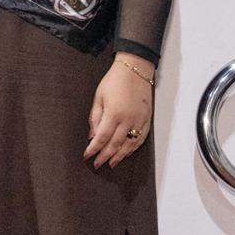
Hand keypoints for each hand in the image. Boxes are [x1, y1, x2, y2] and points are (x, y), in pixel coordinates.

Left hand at [84, 53, 153, 167]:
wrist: (135, 70)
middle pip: (115, 144)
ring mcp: (139, 120)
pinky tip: (127, 153)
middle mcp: (128, 120)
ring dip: (119, 156)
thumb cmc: (114, 81)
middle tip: (97, 164)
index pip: (101, 138)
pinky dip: (133, 148)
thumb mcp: (98, 97)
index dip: (93, 149)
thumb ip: (95, 118)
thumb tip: (92, 136)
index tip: (87, 156)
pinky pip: (141, 138)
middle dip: (104, 156)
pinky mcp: (147, 119)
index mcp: (113, 114)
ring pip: (129, 145)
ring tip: (111, 163)